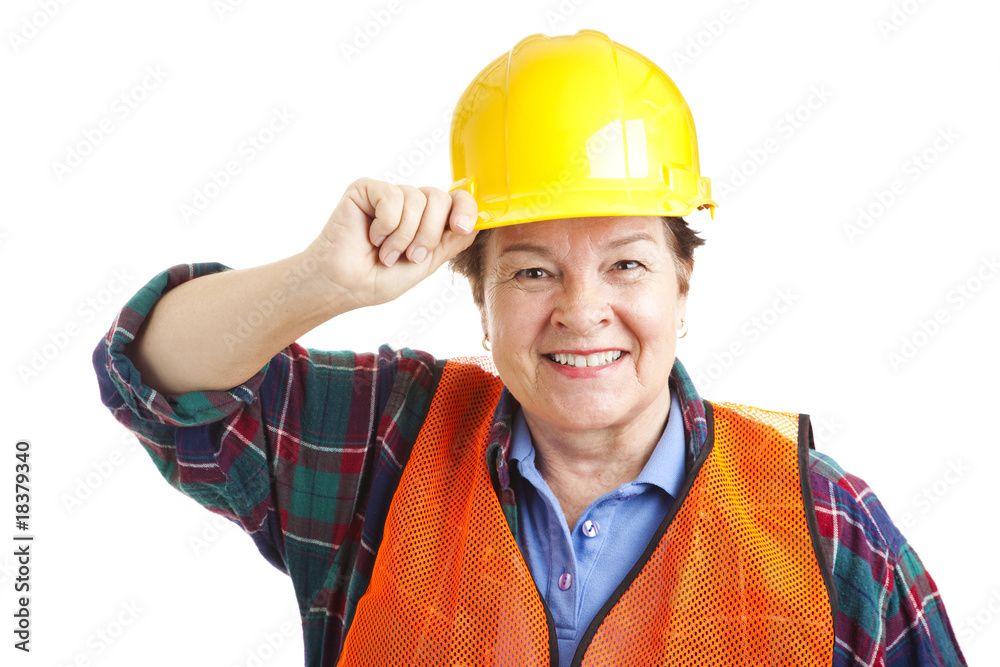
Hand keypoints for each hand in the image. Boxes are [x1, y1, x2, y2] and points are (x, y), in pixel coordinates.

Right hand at [307, 177, 478, 308]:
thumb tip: (479, 222)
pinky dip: (386, 224)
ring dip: (403, 235)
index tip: (463, 226)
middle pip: (440, 198)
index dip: (466, 209)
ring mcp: (389, 194)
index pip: (457, 199)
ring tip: (386, 253)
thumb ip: (451, 242)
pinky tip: (372, 236)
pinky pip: (392, 197)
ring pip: (416, 199)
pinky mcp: (367, 189)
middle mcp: (411, 203)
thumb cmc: (378, 279)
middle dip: (428, 234)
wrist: (343, 286)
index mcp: (428, 219)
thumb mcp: (426, 264)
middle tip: (410, 256)